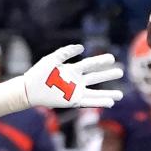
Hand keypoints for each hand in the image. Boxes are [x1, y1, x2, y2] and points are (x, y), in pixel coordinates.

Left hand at [0, 45, 123, 118]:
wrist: (29, 89)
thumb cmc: (38, 73)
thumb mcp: (52, 59)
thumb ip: (66, 52)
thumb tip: (82, 47)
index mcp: (72, 69)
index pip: (90, 64)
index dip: (101, 61)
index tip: (112, 58)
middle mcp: (75, 81)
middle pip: (96, 77)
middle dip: (108, 75)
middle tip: (121, 71)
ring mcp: (75, 92)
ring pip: (95, 92)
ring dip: (108, 94)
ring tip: (120, 95)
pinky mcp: (72, 101)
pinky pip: (89, 102)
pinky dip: (100, 102)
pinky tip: (110, 103)